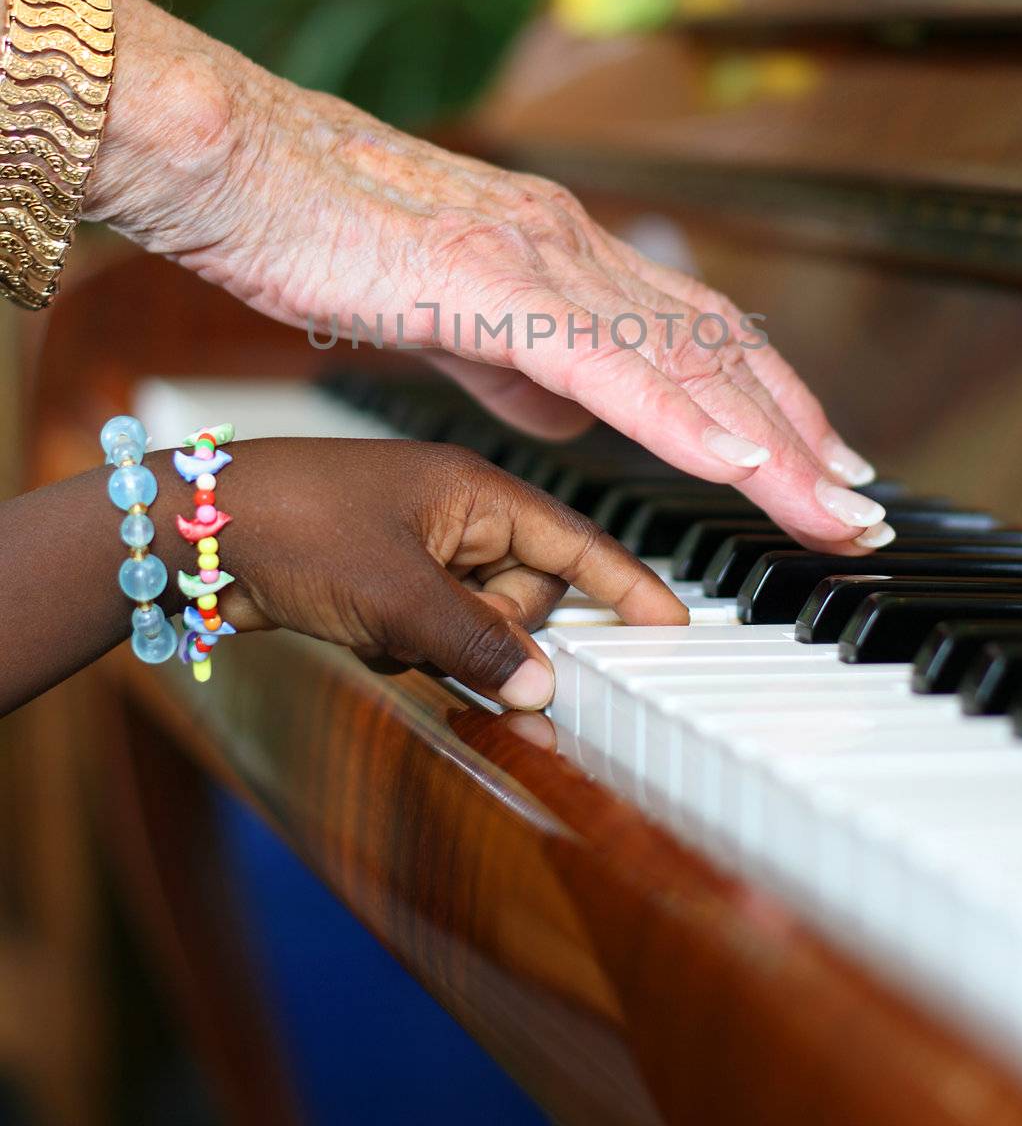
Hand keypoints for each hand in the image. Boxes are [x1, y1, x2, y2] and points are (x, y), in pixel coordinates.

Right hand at [88, 0, 887, 553]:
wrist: (241, 164)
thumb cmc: (322, 230)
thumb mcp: (444, 309)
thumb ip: (519, 357)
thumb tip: (574, 406)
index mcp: (560, 254)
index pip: (691, 334)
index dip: (765, 401)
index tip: (813, 464)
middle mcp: (574, 246)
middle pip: (716, 346)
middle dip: (798, 433)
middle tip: (857, 505)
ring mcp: (542, 257)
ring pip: (686, 357)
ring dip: (769, 440)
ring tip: (830, 506)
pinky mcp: (496, 280)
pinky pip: (611, 362)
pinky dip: (686, 417)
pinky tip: (740, 463)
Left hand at [203, 438, 686, 707]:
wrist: (193, 530)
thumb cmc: (297, 526)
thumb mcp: (399, 594)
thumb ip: (481, 645)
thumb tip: (544, 688)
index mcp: (477, 489)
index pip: (576, 540)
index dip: (627, 585)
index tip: (672, 626)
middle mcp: (456, 513)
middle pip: (527, 595)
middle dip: (499, 634)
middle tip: (446, 640)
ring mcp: (418, 547)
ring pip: (477, 622)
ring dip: (445, 648)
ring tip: (388, 634)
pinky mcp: (383, 579)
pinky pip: (432, 632)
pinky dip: (409, 649)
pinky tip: (364, 638)